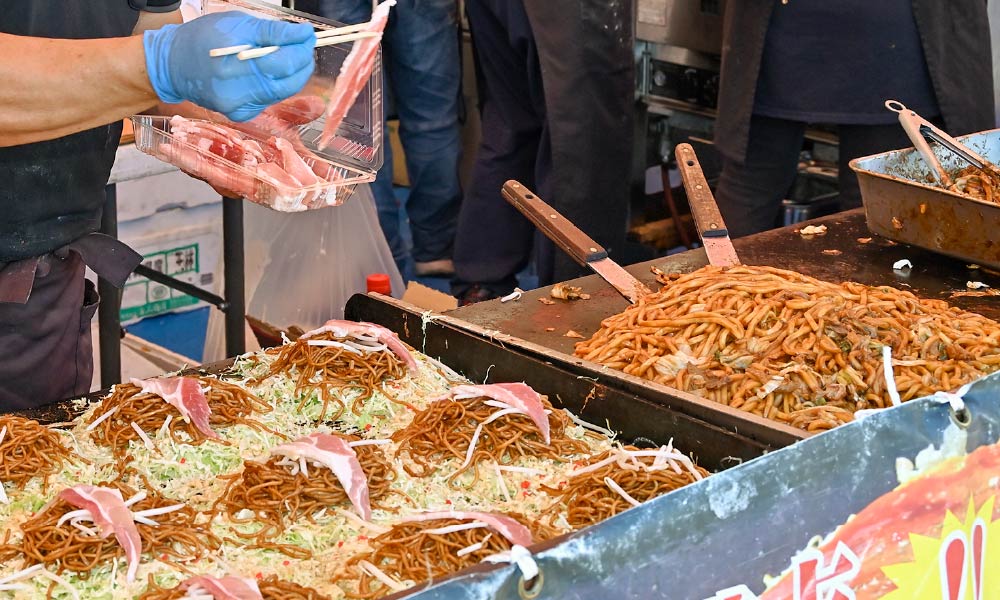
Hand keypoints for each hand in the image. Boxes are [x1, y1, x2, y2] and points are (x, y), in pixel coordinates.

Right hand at [144, 12, 315, 121]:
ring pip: (282, 92)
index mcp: (233, 65)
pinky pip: (269, 99)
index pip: (282, 63)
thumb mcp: (236, 24)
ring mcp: (238, 107)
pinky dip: (276, 85)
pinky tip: (269, 73)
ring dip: (292, 74)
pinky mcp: (239, 114)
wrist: (173, 64)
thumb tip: (303, 34)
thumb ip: (272, 32)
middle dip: (302, 63)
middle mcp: (235, 92)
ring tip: (289, 55)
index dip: (301, 49)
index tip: (307, 36)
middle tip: (304, 46)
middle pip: (288, 82)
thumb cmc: (202, 38)